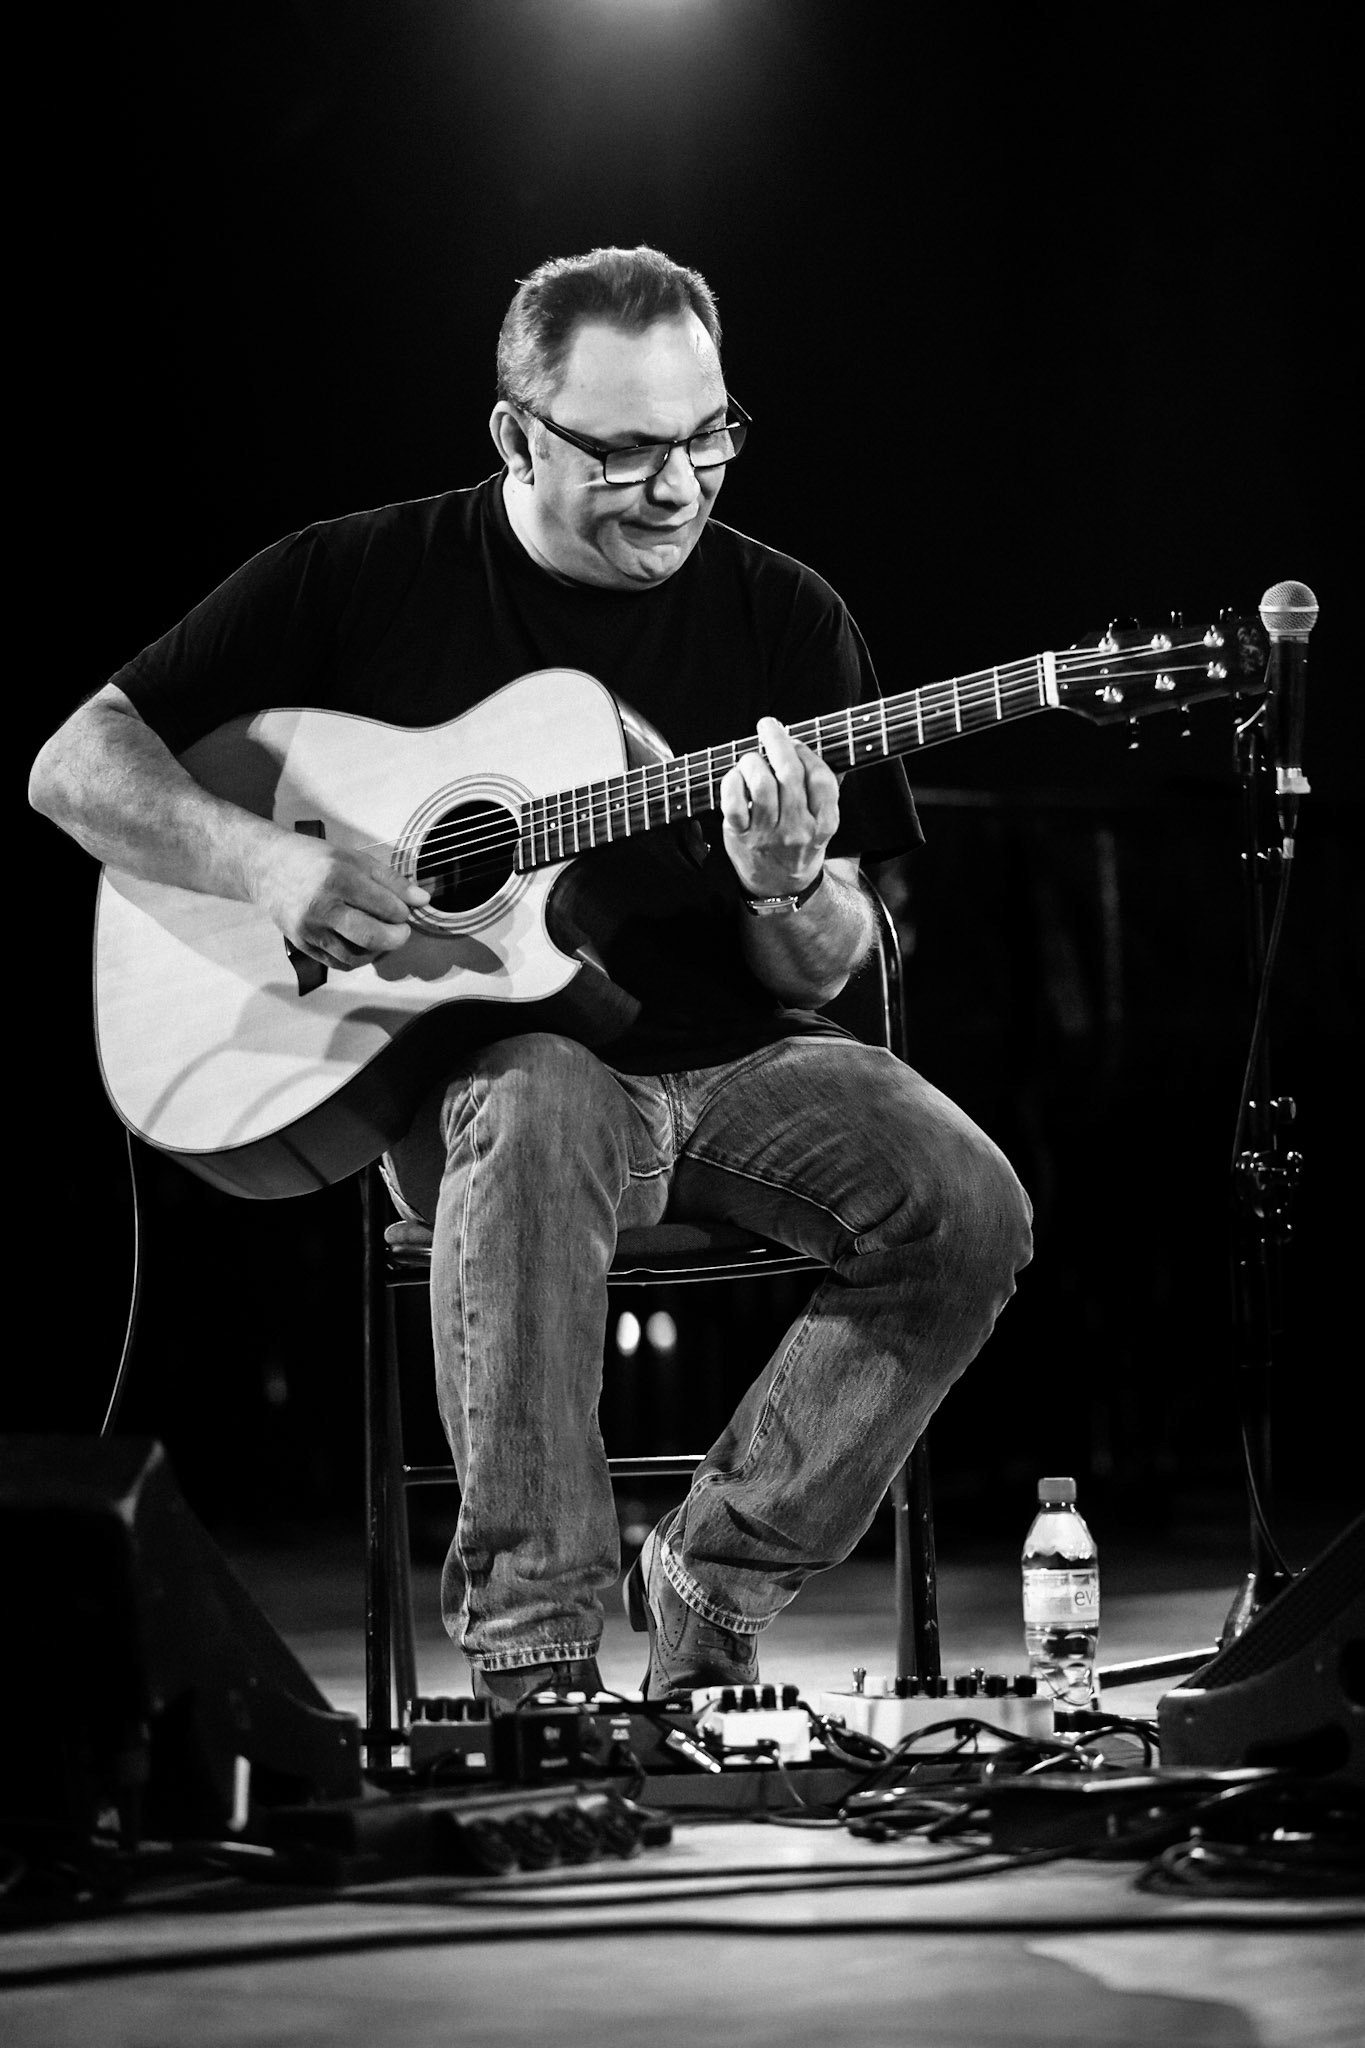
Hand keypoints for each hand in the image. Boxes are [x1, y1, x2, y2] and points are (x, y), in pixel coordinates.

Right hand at [253, 831, 428, 968]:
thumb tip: (423, 900)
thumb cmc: (314, 859)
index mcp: (338, 878)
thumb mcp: (354, 859)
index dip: (403, 913)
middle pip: (372, 936)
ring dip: (378, 951)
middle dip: (397, 938)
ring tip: (380, 936)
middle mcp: (322, 906)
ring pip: (357, 956)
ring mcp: (310, 929)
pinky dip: (357, 958)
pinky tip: (361, 944)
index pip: (386, 907)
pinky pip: (339, 963)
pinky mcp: (302, 944)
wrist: (266, 866)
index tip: (403, 910)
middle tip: (400, 931)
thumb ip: (391, 880)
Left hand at [719, 716, 839, 896]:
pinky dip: (732, 782)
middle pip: (790, 774)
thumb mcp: (822, 825)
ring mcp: (767, 834)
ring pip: (761, 784)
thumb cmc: (799, 848)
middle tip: (768, 726)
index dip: (807, 753)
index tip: (796, 742)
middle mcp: (797, 830)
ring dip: (754, 760)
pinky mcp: (741, 836)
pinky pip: (734, 803)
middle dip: (777, 741)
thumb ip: (823, 791)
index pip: (821, 779)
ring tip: (751, 757)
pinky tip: (735, 776)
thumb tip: (810, 748)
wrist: (779, 888)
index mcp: (822, 824)